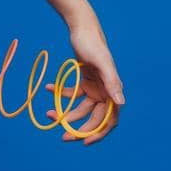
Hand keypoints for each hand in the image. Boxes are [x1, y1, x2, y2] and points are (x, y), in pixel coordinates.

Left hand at [43, 13, 123, 144]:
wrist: (82, 28)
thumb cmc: (93, 44)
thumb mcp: (102, 62)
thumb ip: (112, 82)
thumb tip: (121, 103)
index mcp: (112, 91)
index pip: (109, 120)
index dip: (99, 133)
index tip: (84, 141)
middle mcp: (105, 92)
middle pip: (93, 119)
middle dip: (79, 129)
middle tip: (63, 137)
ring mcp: (94, 88)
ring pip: (81, 109)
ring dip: (67, 113)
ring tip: (49, 114)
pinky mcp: (84, 82)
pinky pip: (73, 94)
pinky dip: (61, 94)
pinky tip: (49, 88)